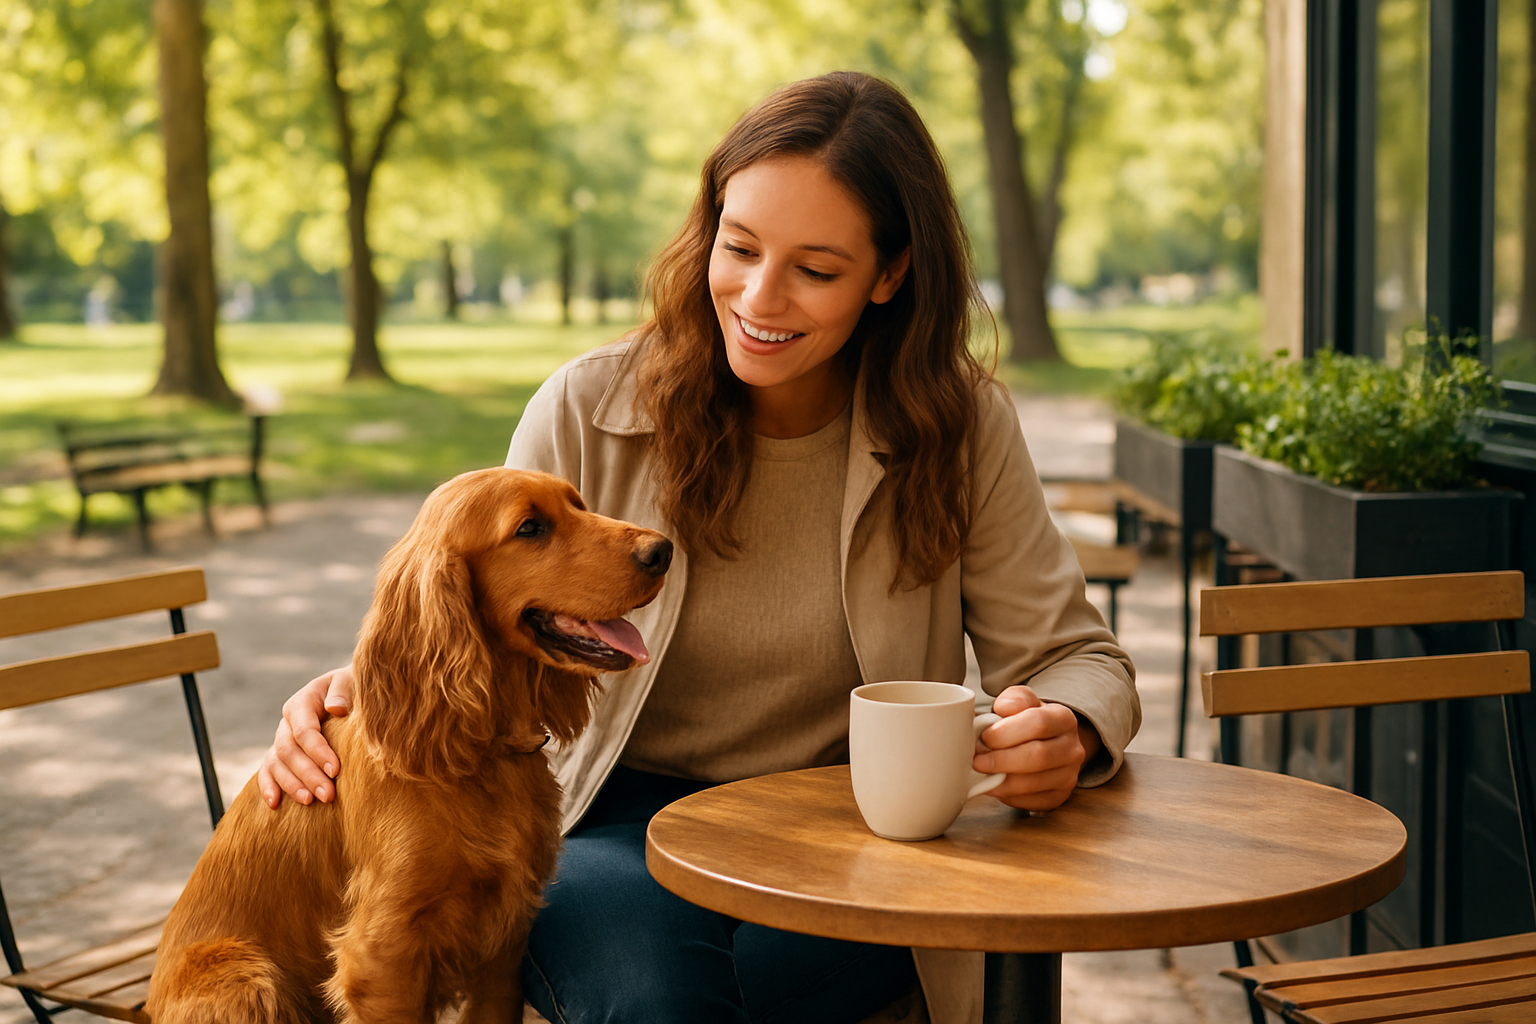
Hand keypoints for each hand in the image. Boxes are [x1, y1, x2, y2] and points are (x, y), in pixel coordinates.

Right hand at [256, 665, 353, 808]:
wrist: (352, 695)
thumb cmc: (355, 689)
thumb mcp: (352, 682)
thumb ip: (342, 691)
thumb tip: (335, 708)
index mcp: (303, 701)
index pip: (305, 730)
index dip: (318, 751)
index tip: (336, 770)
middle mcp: (288, 722)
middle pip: (289, 750)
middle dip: (308, 774)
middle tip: (328, 795)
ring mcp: (282, 739)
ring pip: (277, 764)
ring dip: (292, 785)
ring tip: (309, 801)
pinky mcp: (281, 755)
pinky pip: (268, 771)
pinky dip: (268, 787)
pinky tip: (275, 804)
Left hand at [972, 685, 1100, 812]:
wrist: (1048, 743)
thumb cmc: (1028, 722)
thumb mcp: (1022, 702)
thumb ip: (1014, 699)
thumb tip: (1003, 709)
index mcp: (1063, 718)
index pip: (1038, 724)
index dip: (1006, 732)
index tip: (984, 737)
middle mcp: (1072, 748)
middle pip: (1037, 756)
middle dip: (1001, 760)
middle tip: (977, 760)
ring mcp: (1069, 775)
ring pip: (1034, 783)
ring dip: (1001, 781)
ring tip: (982, 774)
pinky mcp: (1060, 797)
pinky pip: (1032, 802)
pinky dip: (1008, 796)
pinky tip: (995, 786)